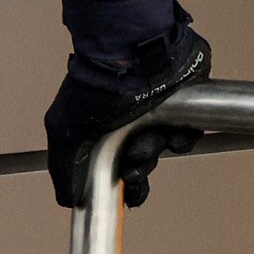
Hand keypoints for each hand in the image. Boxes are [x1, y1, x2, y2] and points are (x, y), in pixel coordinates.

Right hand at [41, 19, 212, 209]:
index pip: (120, 169)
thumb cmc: (96, 84)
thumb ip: (64, 168)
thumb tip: (68, 199)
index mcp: (108, 131)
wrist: (132, 55)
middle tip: (135, 159)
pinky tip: (171, 130)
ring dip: (158, 148)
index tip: (127, 194)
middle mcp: (134, 123)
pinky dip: (182, 136)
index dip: (126, 186)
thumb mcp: (66, 131)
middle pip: (145, 162)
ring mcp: (160, 113)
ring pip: (166, 148)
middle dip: (141, 167)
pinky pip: (189, 132)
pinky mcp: (185, 103)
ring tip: (149, 137)